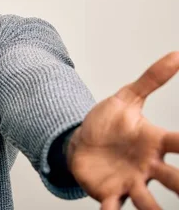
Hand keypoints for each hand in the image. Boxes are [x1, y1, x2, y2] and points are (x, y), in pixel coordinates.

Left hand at [67, 51, 178, 208]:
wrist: (79, 141)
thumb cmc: (108, 123)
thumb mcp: (126, 98)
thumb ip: (151, 79)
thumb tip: (176, 54)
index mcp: (155, 142)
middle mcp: (149, 166)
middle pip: (175, 179)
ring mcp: (131, 182)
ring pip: (149, 201)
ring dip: (155, 209)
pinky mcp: (110, 194)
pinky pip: (114, 208)